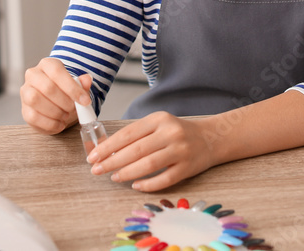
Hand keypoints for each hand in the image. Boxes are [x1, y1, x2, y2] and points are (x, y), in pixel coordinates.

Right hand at [21, 57, 91, 134]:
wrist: (57, 103)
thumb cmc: (66, 92)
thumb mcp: (77, 87)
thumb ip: (82, 83)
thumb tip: (86, 79)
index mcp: (47, 64)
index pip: (57, 72)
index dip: (72, 88)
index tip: (85, 101)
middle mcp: (33, 75)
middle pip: (47, 87)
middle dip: (64, 102)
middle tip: (74, 109)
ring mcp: (25, 92)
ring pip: (36, 100)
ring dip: (55, 112)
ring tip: (66, 115)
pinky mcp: (24, 109)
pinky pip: (33, 117)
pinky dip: (50, 123)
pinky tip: (59, 124)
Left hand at [87, 111, 215, 191]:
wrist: (210, 138)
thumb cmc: (177, 132)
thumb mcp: (158, 124)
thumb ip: (137, 134)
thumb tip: (107, 151)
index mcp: (159, 119)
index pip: (128, 133)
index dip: (108, 146)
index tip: (93, 156)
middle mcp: (170, 133)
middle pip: (136, 150)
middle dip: (112, 161)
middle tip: (97, 170)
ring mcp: (180, 151)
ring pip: (148, 165)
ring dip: (127, 173)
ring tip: (113, 177)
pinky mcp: (188, 168)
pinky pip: (164, 179)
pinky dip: (148, 184)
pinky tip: (135, 185)